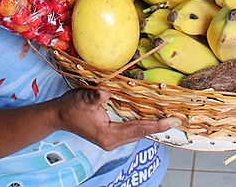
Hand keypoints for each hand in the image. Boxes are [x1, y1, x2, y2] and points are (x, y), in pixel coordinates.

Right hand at [56, 88, 180, 150]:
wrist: (58, 116)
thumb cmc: (70, 107)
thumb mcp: (82, 98)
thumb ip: (94, 97)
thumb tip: (104, 94)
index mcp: (107, 135)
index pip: (137, 129)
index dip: (155, 125)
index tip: (172, 122)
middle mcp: (112, 141)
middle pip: (140, 133)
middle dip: (158, 126)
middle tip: (177, 119)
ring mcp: (112, 139)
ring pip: (137, 132)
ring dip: (152, 125)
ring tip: (169, 119)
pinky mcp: (111, 134)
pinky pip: (132, 130)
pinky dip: (143, 124)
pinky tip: (152, 117)